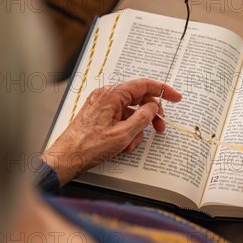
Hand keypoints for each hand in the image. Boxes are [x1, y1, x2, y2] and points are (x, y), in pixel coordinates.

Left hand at [43, 79, 180, 185]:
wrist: (67, 157)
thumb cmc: (88, 146)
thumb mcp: (123, 133)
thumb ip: (142, 117)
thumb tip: (153, 106)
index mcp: (112, 95)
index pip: (143, 85)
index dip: (162, 90)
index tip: (175, 97)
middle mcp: (106, 97)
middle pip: (137, 99)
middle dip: (150, 115)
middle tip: (160, 127)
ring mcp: (102, 106)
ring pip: (129, 113)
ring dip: (136, 129)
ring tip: (132, 144)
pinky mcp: (98, 117)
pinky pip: (119, 120)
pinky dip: (125, 132)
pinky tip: (124, 146)